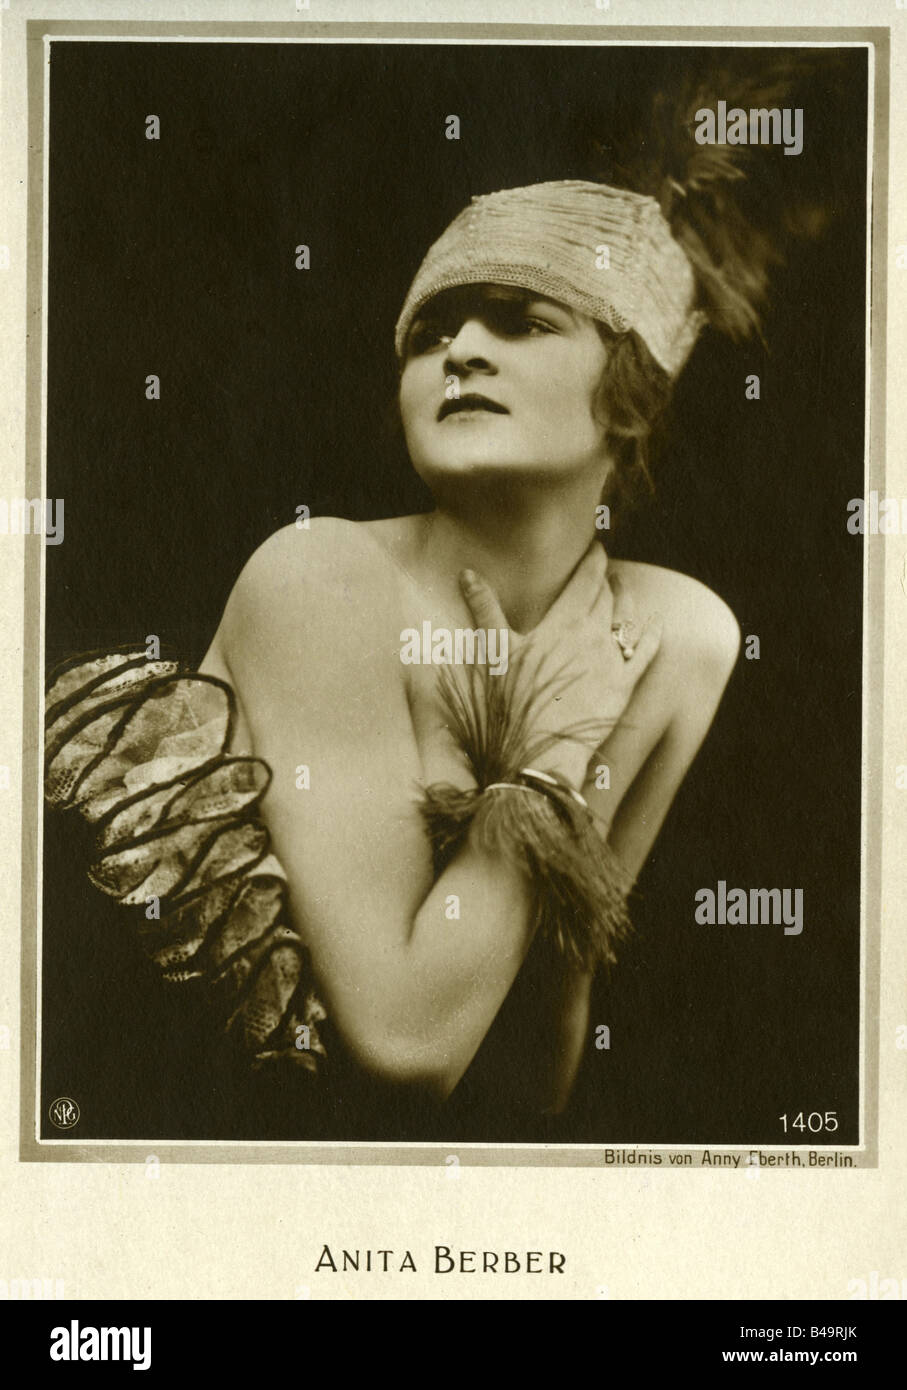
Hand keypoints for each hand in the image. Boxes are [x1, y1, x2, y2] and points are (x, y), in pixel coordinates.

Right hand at [459, 544, 661, 789]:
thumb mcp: (496, 651)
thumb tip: (467, 573)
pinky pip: (645, 653)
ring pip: (627, 617)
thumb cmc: (514, 699)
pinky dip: (652, 635)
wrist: (542, 746)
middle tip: (603, 569)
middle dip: (606, 578)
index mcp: (565, 620)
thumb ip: (485, 609)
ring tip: (624, 587)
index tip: (595, 547)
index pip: (588, 577)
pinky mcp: (625, 685)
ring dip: (626, 598)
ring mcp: (613, 659)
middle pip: (608, 595)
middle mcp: (594, 633)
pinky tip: (656, 623)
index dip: (594, 558)